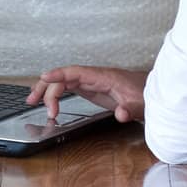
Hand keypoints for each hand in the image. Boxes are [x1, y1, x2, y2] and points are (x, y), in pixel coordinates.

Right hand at [25, 66, 147, 122]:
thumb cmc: (146, 95)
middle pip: (64, 77)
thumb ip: (130, 109)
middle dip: (47, 87)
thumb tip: (121, 114)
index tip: (44, 77)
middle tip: (34, 102)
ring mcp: (92, 83)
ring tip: (32, 101)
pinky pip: (69, 88)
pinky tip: (49, 102)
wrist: (154, 93)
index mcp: (103, 77)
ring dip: (47, 90)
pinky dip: (56, 94)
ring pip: (64, 82)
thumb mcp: (140, 104)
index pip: (75, 71)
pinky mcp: (92, 89)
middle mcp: (94, 77)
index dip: (58, 74)